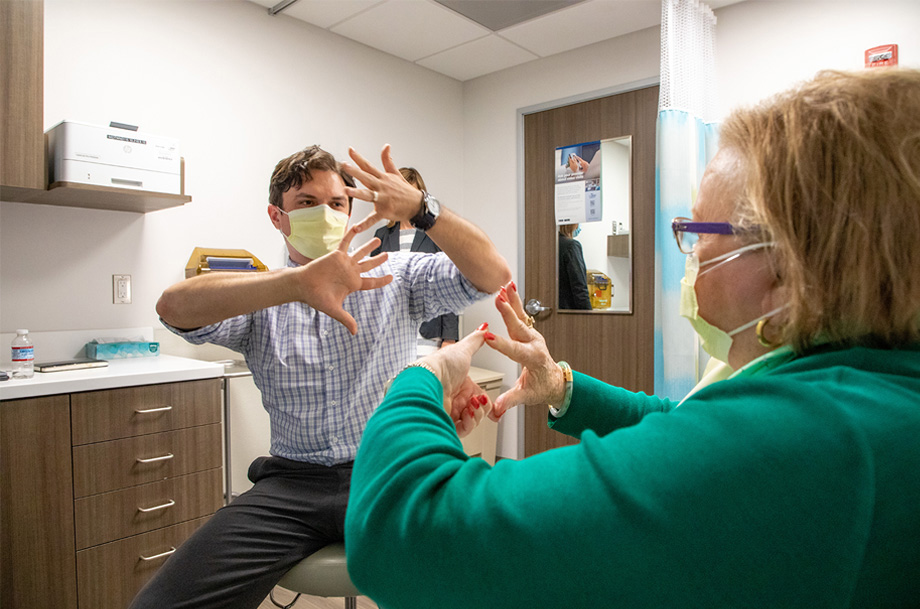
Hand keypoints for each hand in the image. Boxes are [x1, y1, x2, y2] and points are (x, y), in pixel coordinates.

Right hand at [298, 225, 392, 334]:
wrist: (302, 286)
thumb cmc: (316, 298)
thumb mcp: (334, 310)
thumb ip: (345, 319)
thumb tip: (354, 332)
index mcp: (353, 284)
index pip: (371, 282)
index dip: (382, 280)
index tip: (392, 277)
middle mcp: (350, 272)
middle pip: (369, 265)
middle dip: (379, 260)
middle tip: (388, 254)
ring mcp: (344, 263)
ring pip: (360, 253)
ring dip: (369, 246)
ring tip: (378, 240)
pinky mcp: (336, 255)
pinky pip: (345, 243)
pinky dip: (351, 235)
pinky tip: (357, 227)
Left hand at [342, 145, 425, 229]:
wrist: (417, 205)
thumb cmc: (405, 191)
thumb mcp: (396, 173)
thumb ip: (387, 160)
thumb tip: (386, 146)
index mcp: (382, 178)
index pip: (368, 166)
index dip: (358, 158)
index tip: (350, 150)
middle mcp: (382, 187)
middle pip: (366, 177)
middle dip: (355, 171)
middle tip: (345, 165)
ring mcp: (383, 199)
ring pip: (368, 195)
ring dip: (358, 193)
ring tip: (346, 190)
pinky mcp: (385, 211)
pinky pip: (373, 218)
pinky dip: (365, 224)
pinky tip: (356, 227)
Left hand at [416, 327, 491, 436]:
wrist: (427, 380)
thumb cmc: (440, 365)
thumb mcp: (463, 349)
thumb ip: (477, 339)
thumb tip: (485, 327)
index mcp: (462, 385)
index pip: (480, 397)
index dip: (488, 402)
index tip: (496, 406)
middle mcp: (456, 399)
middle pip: (479, 411)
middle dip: (484, 407)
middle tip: (480, 400)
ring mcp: (451, 412)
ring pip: (474, 420)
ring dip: (478, 413)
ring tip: (472, 404)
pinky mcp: (446, 423)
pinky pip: (464, 429)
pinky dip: (470, 422)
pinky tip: (467, 413)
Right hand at [483, 281, 564, 419]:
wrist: (555, 381)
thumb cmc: (540, 388)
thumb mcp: (526, 396)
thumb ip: (510, 400)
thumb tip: (495, 409)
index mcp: (533, 359)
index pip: (515, 350)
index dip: (501, 344)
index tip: (488, 336)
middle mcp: (535, 344)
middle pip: (519, 327)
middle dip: (508, 313)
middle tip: (498, 300)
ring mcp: (533, 336)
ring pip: (521, 316)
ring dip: (512, 301)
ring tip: (504, 286)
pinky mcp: (530, 331)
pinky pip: (521, 314)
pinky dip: (514, 301)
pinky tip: (507, 288)